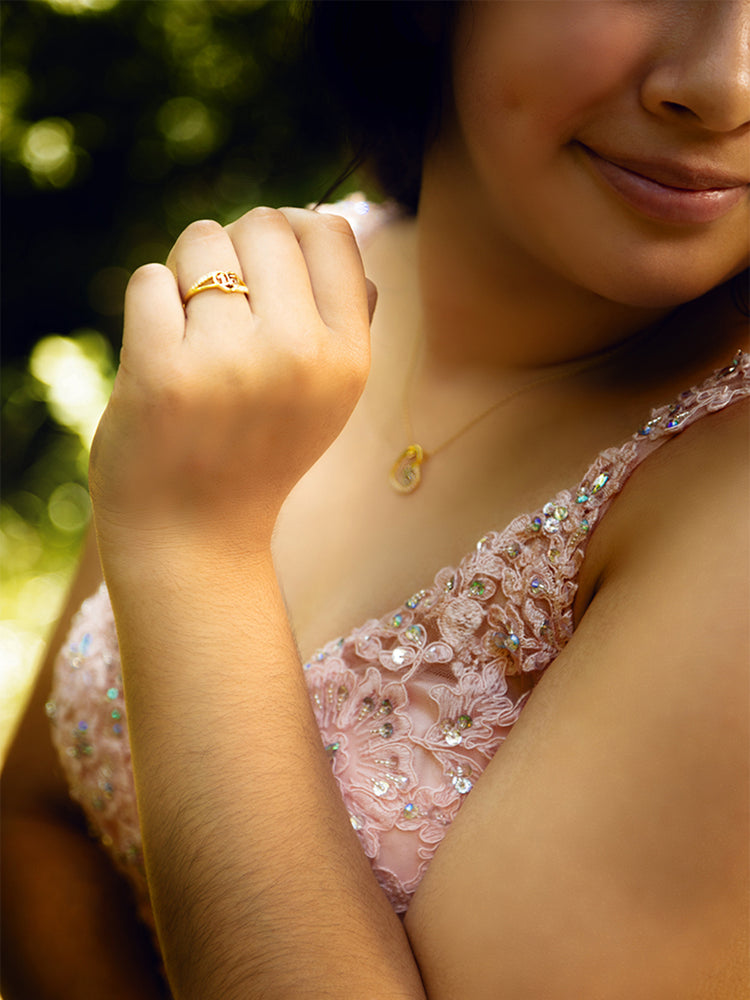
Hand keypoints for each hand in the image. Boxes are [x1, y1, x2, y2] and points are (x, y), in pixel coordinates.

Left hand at [89, 207, 373, 566]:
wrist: (195, 535)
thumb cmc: (258, 452)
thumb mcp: (327, 396)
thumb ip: (345, 316)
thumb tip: (331, 227)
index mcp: (348, 358)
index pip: (330, 232)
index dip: (293, 232)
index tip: (268, 265)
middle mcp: (298, 355)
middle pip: (264, 224)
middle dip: (235, 249)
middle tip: (221, 302)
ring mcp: (228, 363)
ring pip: (201, 241)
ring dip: (187, 271)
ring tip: (191, 327)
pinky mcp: (160, 371)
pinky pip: (148, 280)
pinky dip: (150, 304)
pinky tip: (160, 350)